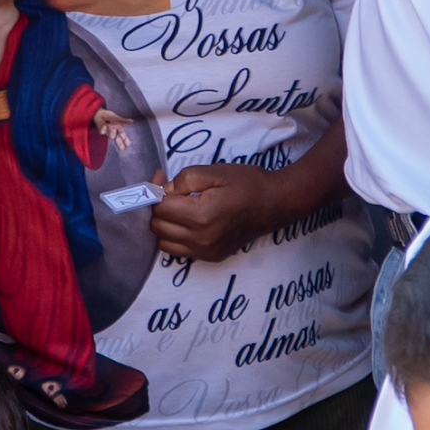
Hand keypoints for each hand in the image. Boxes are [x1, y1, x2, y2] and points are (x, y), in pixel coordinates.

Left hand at [94, 110, 135, 153]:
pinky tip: (105, 125)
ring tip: (114, 129)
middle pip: (118, 139)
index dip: (126, 141)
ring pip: (111, 135)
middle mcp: (113, 133)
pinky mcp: (101, 130)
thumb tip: (132, 121)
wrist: (100, 114)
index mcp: (119, 130)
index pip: (124, 137)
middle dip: (120, 142)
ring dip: (112, 132)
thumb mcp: (118, 119)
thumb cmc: (110, 117)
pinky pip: (102, 131)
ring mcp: (107, 132)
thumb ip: (125, 121)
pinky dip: (103, 129)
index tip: (129, 144)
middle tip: (123, 148)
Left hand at [149, 162, 288, 263]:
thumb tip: (164, 191)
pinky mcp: (210, 257)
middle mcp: (202, 239)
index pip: (160, 208)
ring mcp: (206, 251)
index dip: (155, 190)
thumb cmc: (247, 184)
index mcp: (202, 216)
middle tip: (168, 189)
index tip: (160, 177)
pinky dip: (175, 236)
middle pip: (158, 226)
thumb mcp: (215, 172)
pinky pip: (179, 250)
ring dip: (164, 223)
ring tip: (176, 206)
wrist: (274, 204)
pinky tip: (186, 220)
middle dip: (157, 206)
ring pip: (163, 242)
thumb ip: (184, 179)